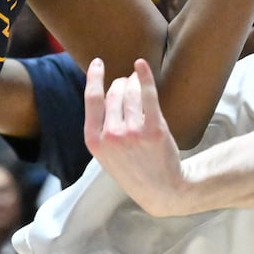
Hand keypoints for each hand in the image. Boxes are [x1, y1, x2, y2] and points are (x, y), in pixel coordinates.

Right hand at [83, 58, 187, 217]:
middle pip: (113, 94)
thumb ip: (101, 129)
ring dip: (133, 83)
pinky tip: (142, 65)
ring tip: (137, 83)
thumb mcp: (106, 155)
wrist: (162, 190)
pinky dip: (144, 76)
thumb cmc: (133, 170)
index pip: (91, 100)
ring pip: (131, 93)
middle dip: (120, 84)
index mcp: (94, 141)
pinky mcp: (154, 129)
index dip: (94, 78)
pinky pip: (148, 94)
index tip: (98, 63)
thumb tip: (107, 92)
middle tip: (127, 84)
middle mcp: (111, 135)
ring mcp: (133, 132)